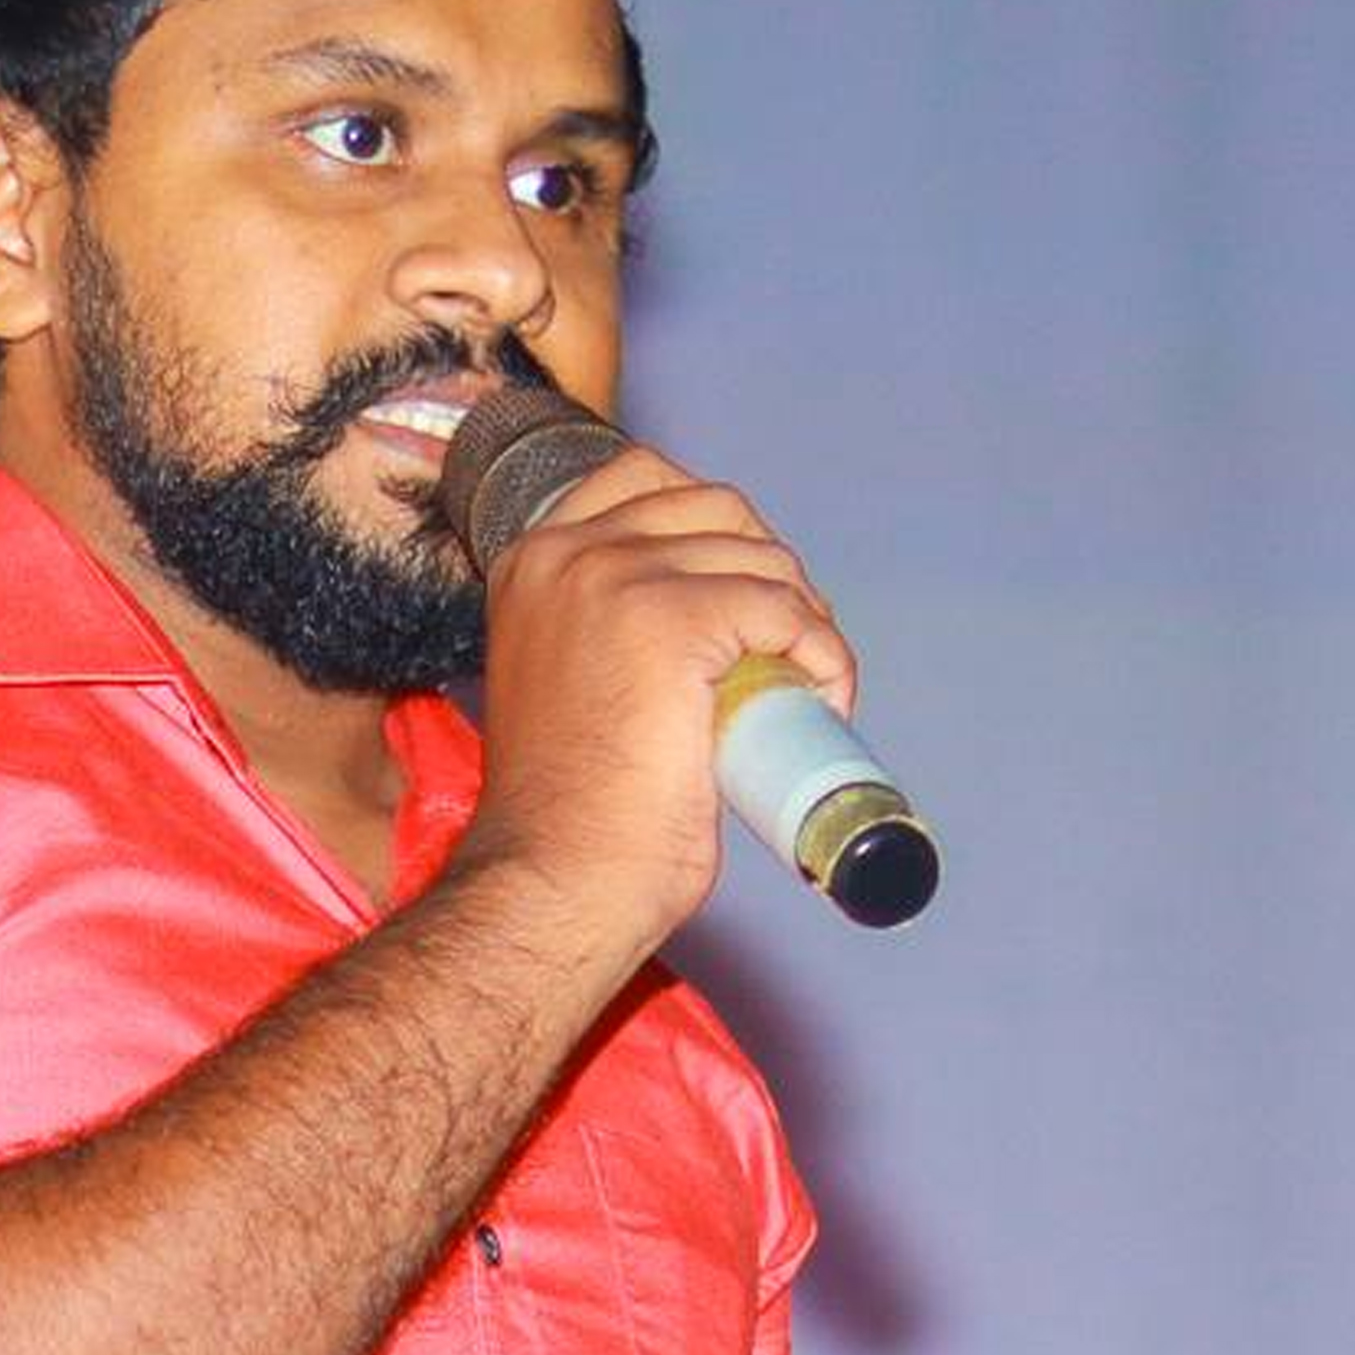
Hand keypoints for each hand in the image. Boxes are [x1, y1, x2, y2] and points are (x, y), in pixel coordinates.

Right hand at [456, 443, 855, 957]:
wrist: (557, 876)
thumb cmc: (569, 809)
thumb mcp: (566, 675)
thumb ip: (602, 625)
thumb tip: (710, 611)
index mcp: (530, 560)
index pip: (648, 478)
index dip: (719, 529)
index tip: (747, 596)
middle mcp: (565, 553)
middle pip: (717, 508)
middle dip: (771, 570)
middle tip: (787, 649)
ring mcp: (616, 579)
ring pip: (762, 559)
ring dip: (806, 618)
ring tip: (805, 687)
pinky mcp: (673, 621)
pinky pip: (787, 611)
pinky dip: (824, 653)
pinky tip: (824, 696)